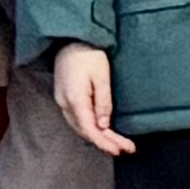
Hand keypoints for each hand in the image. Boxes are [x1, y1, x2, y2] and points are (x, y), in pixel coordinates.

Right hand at [50, 39, 130, 158]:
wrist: (69, 38)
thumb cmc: (88, 53)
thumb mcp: (101, 76)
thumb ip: (103, 102)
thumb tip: (103, 125)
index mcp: (74, 99)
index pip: (90, 130)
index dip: (105, 143)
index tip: (120, 150)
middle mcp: (65, 104)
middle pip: (85, 131)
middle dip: (106, 142)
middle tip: (127, 148)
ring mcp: (62, 101)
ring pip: (81, 127)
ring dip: (99, 137)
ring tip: (118, 143)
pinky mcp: (64, 97)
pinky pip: (77, 119)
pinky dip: (90, 128)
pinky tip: (102, 130)